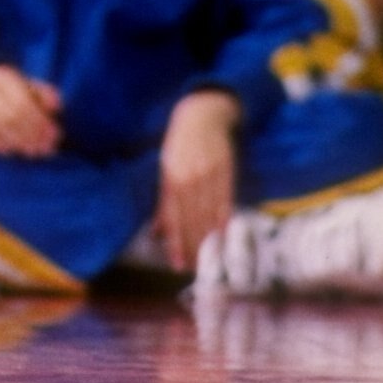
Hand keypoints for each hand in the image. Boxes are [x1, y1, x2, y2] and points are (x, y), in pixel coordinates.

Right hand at [0, 65, 63, 156]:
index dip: (39, 121)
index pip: (21, 101)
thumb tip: (57, 106)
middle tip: (47, 148)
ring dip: (17, 142)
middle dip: (31, 134)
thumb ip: (44, 93)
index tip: (55, 135)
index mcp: (1, 78)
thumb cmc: (9, 89)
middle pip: (8, 116)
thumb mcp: (27, 84)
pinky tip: (12, 151)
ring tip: (34, 152)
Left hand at [157, 88, 239, 271]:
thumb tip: (156, 232)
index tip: (177, 263)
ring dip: (206, 237)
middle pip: (191, 218)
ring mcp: (209, 174)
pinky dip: (223, 219)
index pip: (173, 216)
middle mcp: (190, 177)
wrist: (202, 114)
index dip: (175, 241)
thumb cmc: (179, 144)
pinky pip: (225, 200)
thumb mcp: (165, 168)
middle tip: (192, 268)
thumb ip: (163, 202)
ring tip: (204, 258)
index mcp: (171, 176)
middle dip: (191, 245)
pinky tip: (221, 235)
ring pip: (208, 213)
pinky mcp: (226, 172)